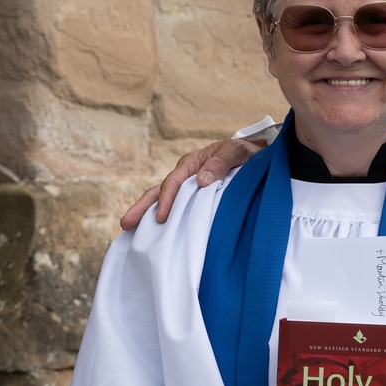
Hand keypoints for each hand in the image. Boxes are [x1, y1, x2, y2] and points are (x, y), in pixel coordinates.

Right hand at [119, 136, 256, 229]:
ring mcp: (190, 188)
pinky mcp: (196, 199)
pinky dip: (166, 219)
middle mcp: (187, 175)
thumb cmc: (247, 152)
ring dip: (147, 215)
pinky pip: (179, 209)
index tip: (160, 217)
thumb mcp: (236, 151)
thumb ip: (220, 162)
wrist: (259, 157)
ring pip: (164, 201)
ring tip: (129, 230)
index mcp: (192, 163)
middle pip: (159, 191)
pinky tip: (156, 234)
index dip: (166, 199)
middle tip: (125, 224)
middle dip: (142, 208)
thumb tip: (202, 180)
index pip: (174, 182)